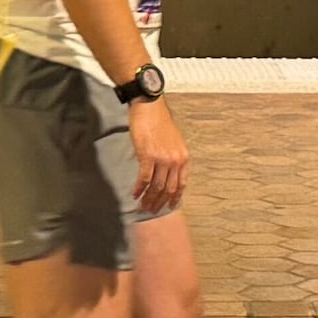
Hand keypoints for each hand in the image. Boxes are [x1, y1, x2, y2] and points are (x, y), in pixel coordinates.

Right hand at [127, 97, 188, 213]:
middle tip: (151, 210)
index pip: (181, 184)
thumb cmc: (159, 121)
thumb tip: (164, 173)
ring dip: (149, 199)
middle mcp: (175, 160)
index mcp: (183, 157)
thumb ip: (171, 157)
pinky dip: (139, 189)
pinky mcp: (148, 156)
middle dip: (160, 202)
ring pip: (156, 186)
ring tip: (142, 206)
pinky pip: (144, 179)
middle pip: (168, 189)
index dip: (174, 198)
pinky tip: (134, 195)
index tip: (169, 206)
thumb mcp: (173, 141)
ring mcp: (162, 159)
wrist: (149, 106)